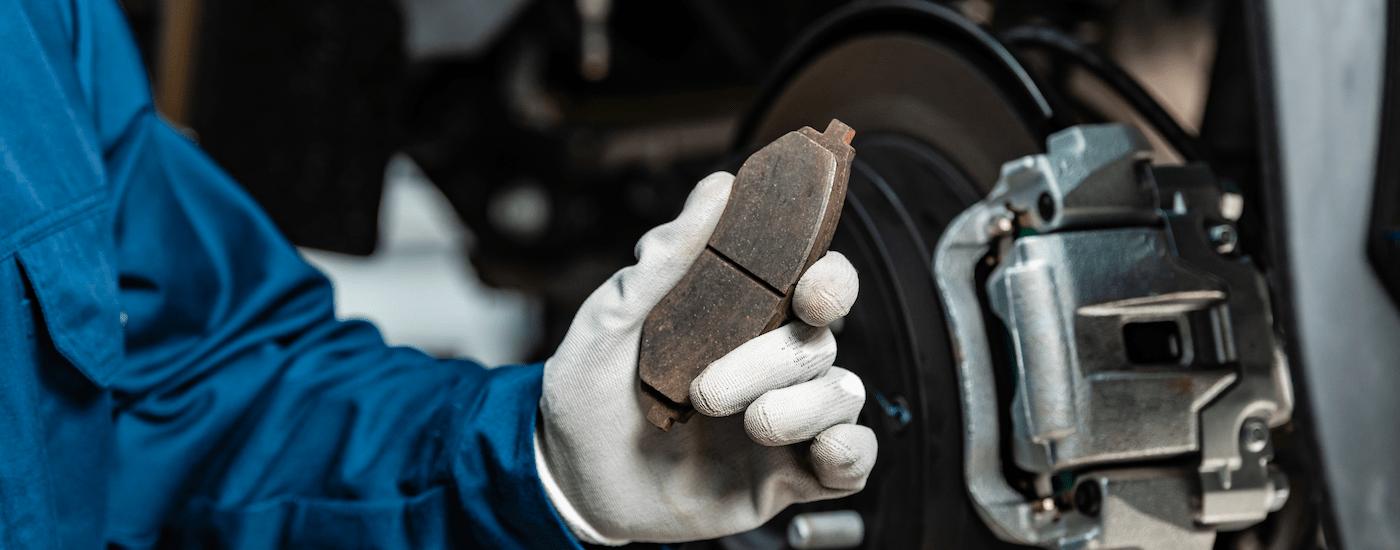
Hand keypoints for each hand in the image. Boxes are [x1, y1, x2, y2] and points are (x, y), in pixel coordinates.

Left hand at [534, 172, 875, 543]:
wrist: (569, 481)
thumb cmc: (589, 393)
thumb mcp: (611, 321)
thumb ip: (667, 259)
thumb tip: (717, 188)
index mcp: (743, 318)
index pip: (817, 283)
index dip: (832, 280)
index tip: (810, 293)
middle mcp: (773, 364)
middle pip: (823, 341)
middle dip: (775, 360)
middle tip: (709, 390)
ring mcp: (786, 421)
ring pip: (842, 395)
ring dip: (798, 409)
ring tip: (743, 425)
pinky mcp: (790, 477)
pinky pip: (853, 461)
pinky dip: (848, 454)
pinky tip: (813, 455)